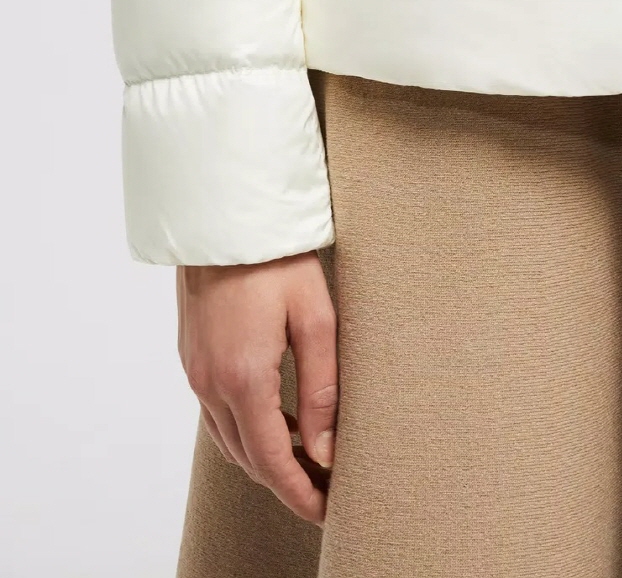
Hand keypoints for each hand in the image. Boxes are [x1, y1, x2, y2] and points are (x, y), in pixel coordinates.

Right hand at [177, 252, 337, 524]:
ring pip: (228, 439)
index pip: (272, 460)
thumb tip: (326, 449)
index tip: (327, 509)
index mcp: (243, 377)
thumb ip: (322, 388)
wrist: (222, 216)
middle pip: (247, 457)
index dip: (300, 492)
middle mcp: (210, 382)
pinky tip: (273, 423)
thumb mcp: (315, 318)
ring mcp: (194, 370)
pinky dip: (244, 431)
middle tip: (325, 489)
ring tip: (305, 462)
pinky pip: (215, 413)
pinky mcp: (190, 356)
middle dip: (285, 481)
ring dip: (263, 458)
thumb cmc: (275, 258)